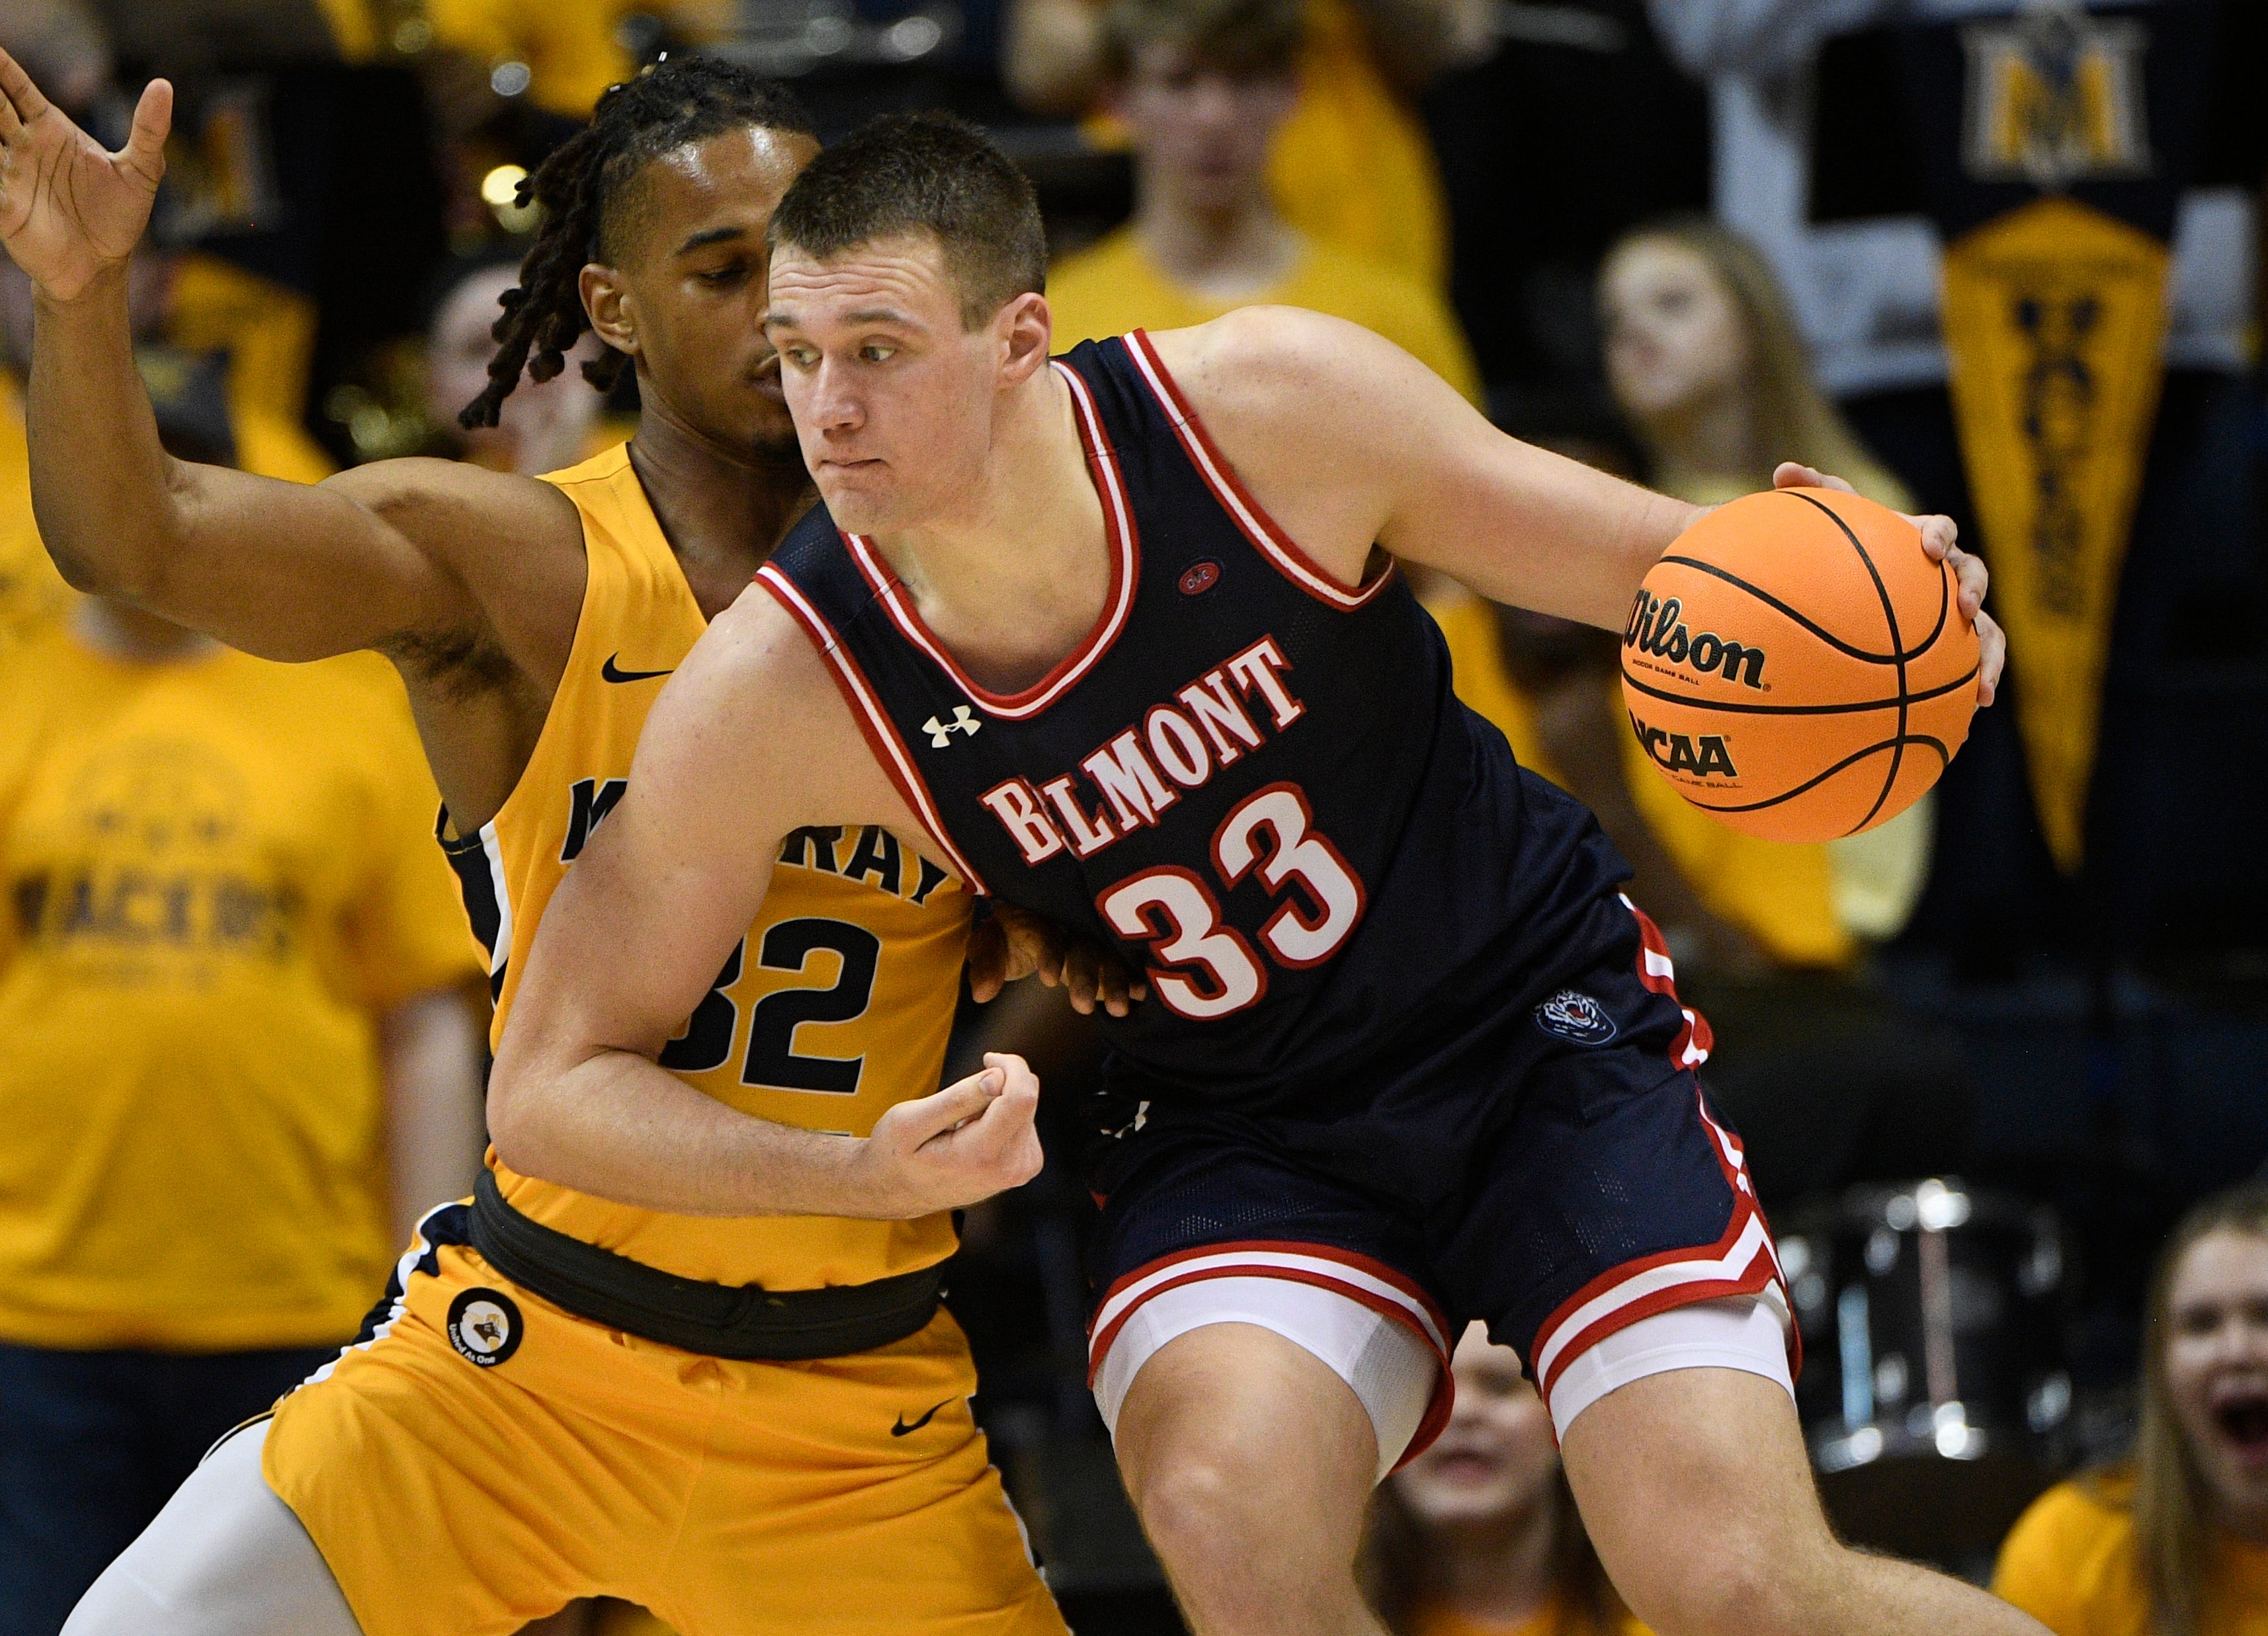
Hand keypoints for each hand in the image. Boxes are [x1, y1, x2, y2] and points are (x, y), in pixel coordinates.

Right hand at [0, 51, 169, 301]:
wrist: (103, 265)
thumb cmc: (118, 216)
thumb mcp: (141, 171)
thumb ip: (148, 130)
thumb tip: (163, 85)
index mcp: (51, 130)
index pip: (19, 90)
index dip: (4, 67)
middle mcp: (24, 147)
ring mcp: (9, 175)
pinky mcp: (3, 207)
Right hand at [852, 1053, 1043, 1217]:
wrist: (897, 1193)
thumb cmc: (896, 1154)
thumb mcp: (910, 1121)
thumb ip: (956, 1099)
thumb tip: (998, 1077)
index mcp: (981, 1155)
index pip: (1021, 1097)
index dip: (1011, 1066)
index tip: (988, 1058)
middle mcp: (1009, 1167)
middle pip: (1027, 1099)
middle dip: (1001, 1082)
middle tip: (963, 1094)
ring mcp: (1020, 1170)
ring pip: (1028, 1108)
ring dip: (1000, 1101)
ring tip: (963, 1122)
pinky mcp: (1025, 1166)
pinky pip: (1026, 1122)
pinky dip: (1004, 1115)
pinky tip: (976, 1131)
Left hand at [966, 901, 1146, 1016]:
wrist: (1031, 914)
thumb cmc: (1009, 934)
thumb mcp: (990, 945)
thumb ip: (986, 966)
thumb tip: (980, 994)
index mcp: (1036, 917)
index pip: (1045, 934)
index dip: (1049, 955)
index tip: (1049, 980)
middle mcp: (1069, 922)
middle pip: (1081, 945)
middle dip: (1083, 975)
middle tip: (1081, 1008)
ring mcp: (1093, 933)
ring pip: (1107, 954)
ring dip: (1115, 981)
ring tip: (1119, 1010)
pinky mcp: (1109, 947)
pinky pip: (1124, 958)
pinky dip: (1134, 975)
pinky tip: (1142, 994)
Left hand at [1773, 463, 2002, 705]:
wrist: (1848, 588)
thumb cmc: (1840, 548)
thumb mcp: (1824, 519)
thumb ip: (1810, 492)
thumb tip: (1783, 467)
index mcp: (1921, 542)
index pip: (1940, 531)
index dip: (1938, 536)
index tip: (1927, 548)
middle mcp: (1945, 575)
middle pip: (1973, 575)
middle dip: (1973, 590)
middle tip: (1965, 608)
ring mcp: (1953, 613)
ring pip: (1986, 628)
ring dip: (1989, 652)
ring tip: (1983, 684)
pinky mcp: (1952, 648)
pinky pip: (1969, 667)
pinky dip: (1976, 684)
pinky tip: (1972, 713)